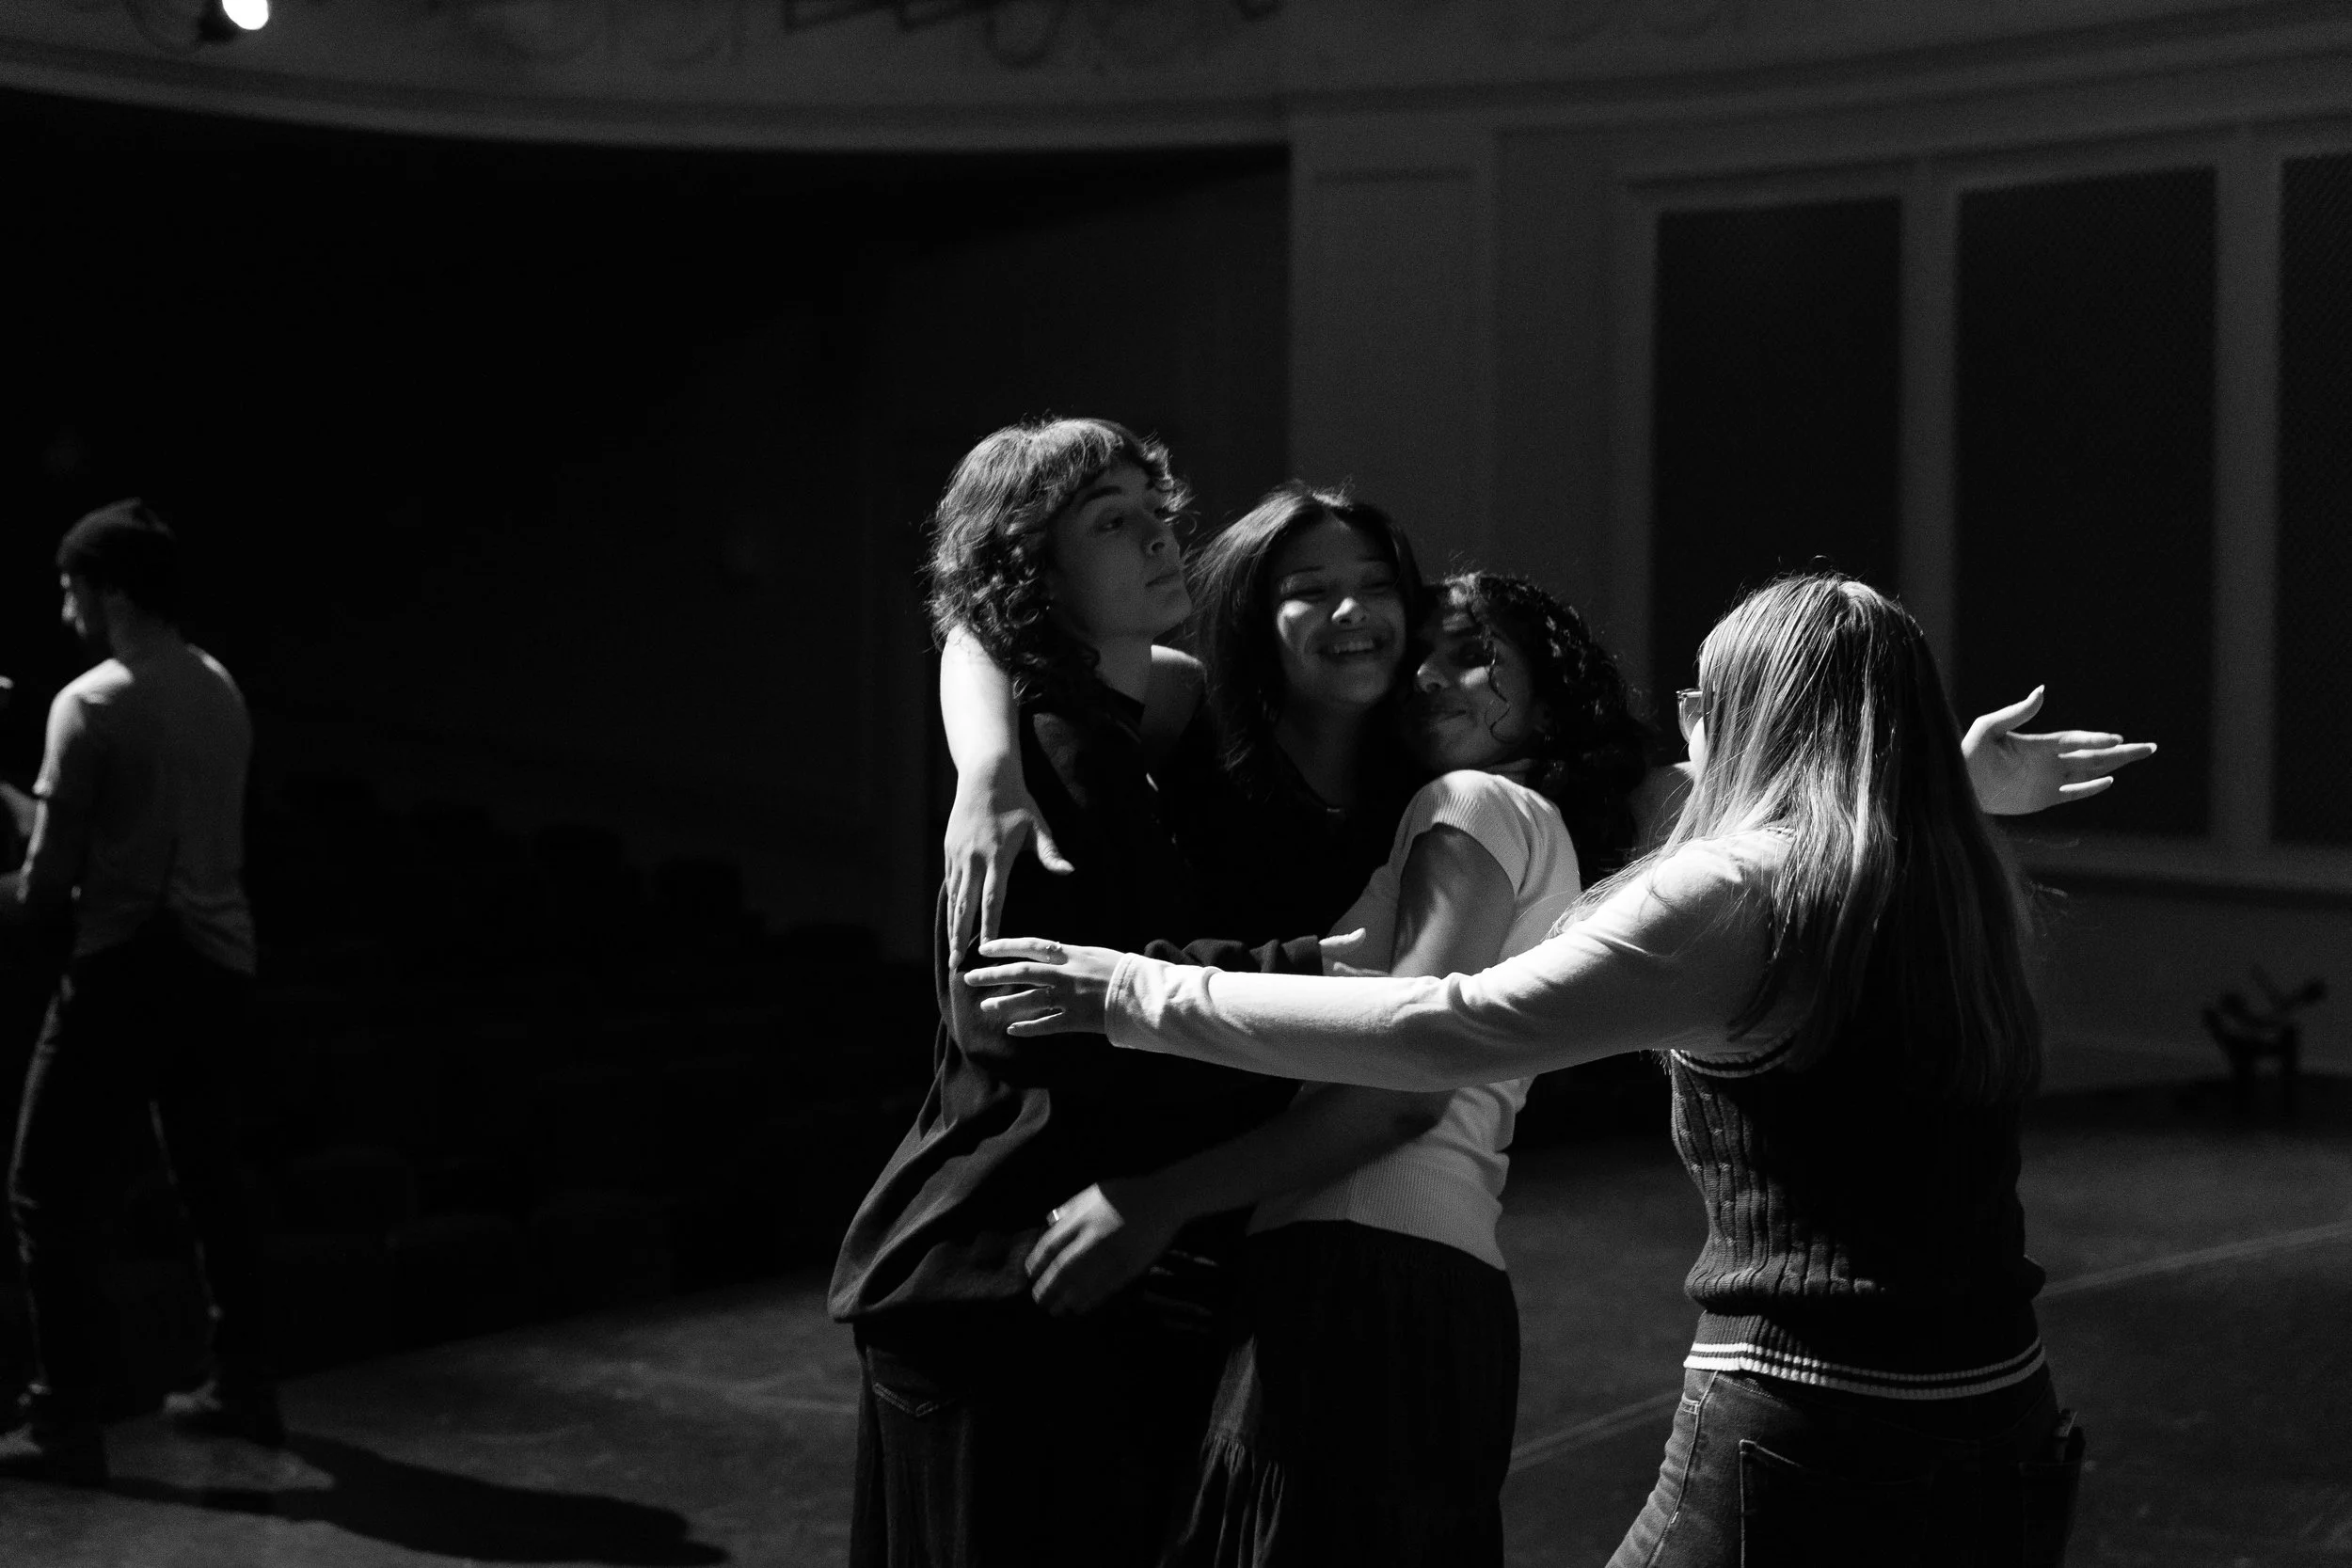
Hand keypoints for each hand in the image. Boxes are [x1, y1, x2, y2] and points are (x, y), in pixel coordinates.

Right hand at [944, 779, 1071, 952]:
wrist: (984, 775)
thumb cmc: (1017, 801)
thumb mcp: (1037, 825)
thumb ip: (1050, 852)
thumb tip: (1069, 872)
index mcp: (997, 856)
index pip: (992, 899)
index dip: (989, 926)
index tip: (987, 950)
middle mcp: (974, 859)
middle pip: (965, 905)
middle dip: (960, 937)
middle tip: (956, 964)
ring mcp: (958, 855)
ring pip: (954, 897)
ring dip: (951, 926)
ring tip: (951, 952)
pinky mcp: (949, 850)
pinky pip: (949, 883)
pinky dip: (950, 905)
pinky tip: (950, 923)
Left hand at [964, 937, 1121, 1034]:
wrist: (1145, 993)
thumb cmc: (1125, 971)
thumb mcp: (1097, 954)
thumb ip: (1072, 957)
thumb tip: (1050, 956)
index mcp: (1072, 954)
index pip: (1031, 946)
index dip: (1005, 946)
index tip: (984, 949)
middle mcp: (1066, 974)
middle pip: (1021, 972)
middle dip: (993, 975)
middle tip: (970, 978)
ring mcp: (1069, 998)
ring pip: (1029, 1000)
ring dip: (1005, 1003)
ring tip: (986, 1007)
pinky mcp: (1076, 1020)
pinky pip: (1046, 1025)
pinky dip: (1028, 1028)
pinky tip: (1012, 1030)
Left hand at [1024, 1179, 1184, 1316]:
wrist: (1164, 1199)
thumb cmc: (1126, 1193)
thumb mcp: (1093, 1192)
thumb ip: (1070, 1208)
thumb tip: (1048, 1224)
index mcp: (1083, 1217)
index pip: (1051, 1244)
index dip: (1038, 1262)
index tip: (1031, 1275)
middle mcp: (1094, 1236)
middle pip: (1063, 1268)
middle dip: (1048, 1287)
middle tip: (1039, 1300)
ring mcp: (1113, 1253)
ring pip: (1083, 1283)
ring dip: (1066, 1299)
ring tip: (1056, 1310)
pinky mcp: (1130, 1266)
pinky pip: (1105, 1288)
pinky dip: (1090, 1300)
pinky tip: (1080, 1307)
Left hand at [1962, 687, 2157, 815]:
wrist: (1956, 786)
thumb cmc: (1967, 753)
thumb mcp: (1988, 728)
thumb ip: (2017, 712)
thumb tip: (2042, 690)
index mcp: (2038, 743)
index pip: (2076, 740)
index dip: (2096, 738)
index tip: (2117, 738)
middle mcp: (2049, 761)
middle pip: (2092, 755)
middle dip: (2121, 751)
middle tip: (2149, 747)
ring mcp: (2048, 780)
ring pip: (2088, 772)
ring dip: (2113, 765)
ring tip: (2137, 757)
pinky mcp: (2043, 799)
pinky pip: (2073, 793)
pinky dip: (2091, 788)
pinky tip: (2109, 780)